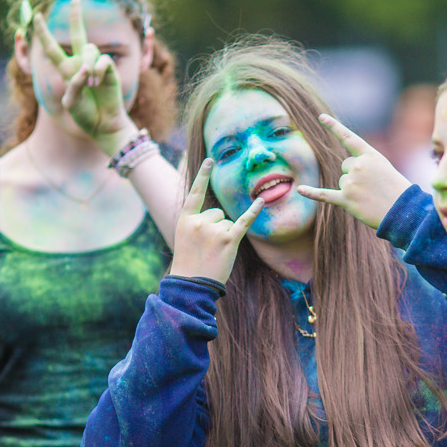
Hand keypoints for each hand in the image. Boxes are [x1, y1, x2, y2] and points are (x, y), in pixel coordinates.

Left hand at [34, 0, 132, 143]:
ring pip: (89, 48)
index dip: (43, 33)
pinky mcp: (109, 70)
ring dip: (88, 64)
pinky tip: (99, 81)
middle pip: (77, 34)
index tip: (37, 16)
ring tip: (92, 83)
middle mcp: (80, 64)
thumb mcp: (71, 102)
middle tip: (75, 0)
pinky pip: (102, 60)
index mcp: (66, 70)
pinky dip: (98, 70)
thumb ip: (74, 85)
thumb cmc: (85, 116)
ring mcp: (96, 66)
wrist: (103, 125)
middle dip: (76, 17)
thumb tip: (85, 69)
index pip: (52, 48)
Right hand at [169, 159, 263, 282]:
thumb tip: (220, 214)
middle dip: (217, 228)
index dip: (203, 175)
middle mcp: (200, 221)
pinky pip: (244, 221)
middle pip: (218, 213)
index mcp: (185, 219)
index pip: (195, 192)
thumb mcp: (184, 239)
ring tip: (214, 253)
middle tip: (207, 248)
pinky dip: (254, 211)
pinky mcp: (230, 240)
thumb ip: (197, 223)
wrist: (191, 287)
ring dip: (226, 236)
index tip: (210, 160)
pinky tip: (262, 202)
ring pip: (229, 223)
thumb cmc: (189, 265)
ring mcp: (215, 230)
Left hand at [296, 113, 411, 228]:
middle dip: (354, 175)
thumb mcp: (384, 168)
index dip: (334, 127)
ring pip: (342, 182)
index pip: (348, 138)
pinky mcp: (346, 200)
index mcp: (370, 155)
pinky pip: (324, 195)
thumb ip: (365, 163)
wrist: (404, 212)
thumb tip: (346, 170)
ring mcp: (351, 183)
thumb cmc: (397, 190)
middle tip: (373, 187)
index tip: (321, 117)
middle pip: (344, 166)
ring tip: (370, 197)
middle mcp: (358, 166)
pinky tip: (300, 190)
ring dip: (352, 190)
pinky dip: (312, 193)